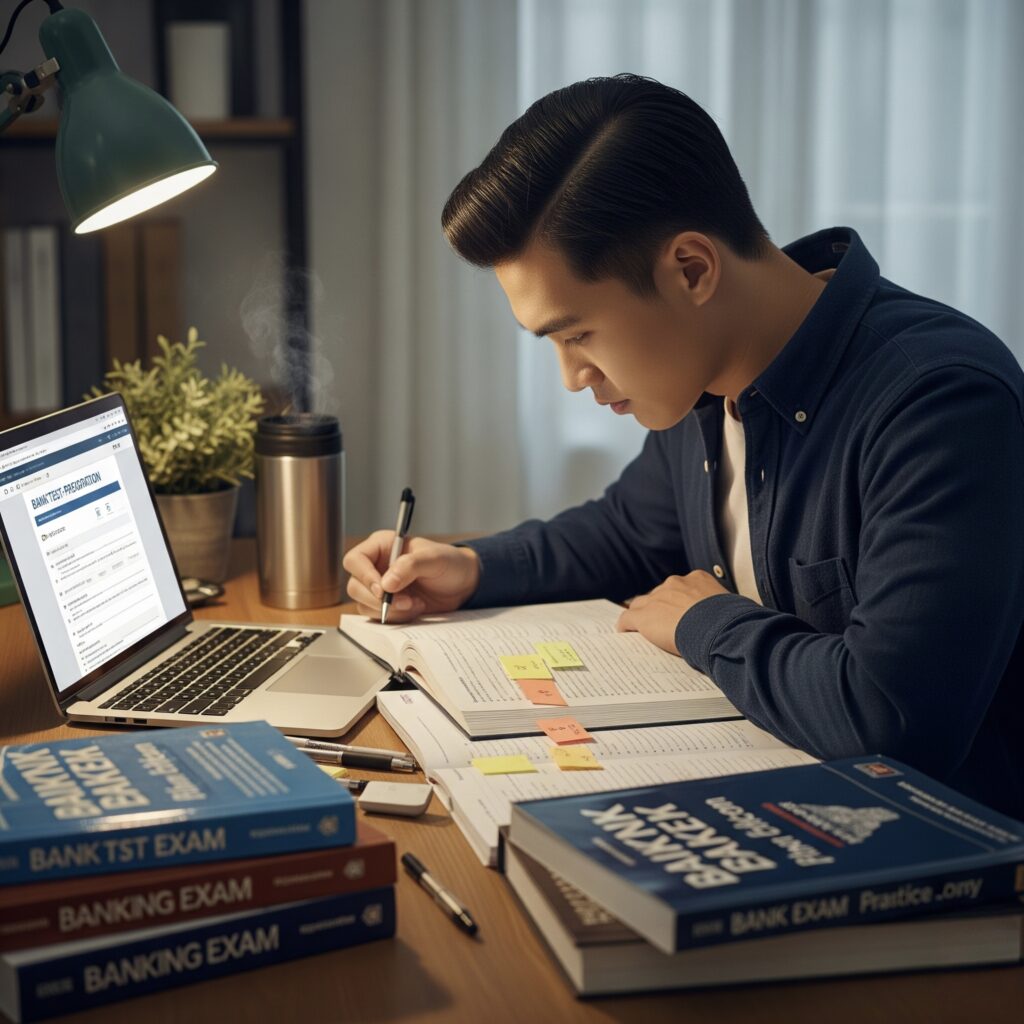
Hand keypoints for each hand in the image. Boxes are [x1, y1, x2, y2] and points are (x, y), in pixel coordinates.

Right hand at [343, 532, 480, 621]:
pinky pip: (377, 616)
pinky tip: (415, 608)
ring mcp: (379, 587)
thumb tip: (386, 583)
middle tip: (407, 601)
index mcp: (382, 546)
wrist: (462, 584)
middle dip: (379, 599)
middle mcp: (375, 566)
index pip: (355, 560)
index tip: (382, 589)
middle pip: (355, 586)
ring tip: (416, 603)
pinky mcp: (386, 605)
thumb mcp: (434, 559)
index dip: (364, 576)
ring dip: (390, 609)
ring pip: (364, 604)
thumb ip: (410, 565)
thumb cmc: (449, 563)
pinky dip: (396, 617)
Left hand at [616, 571, 728, 653]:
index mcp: (697, 578)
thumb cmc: (732, 621)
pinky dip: (625, 626)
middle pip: (659, 594)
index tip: (680, 612)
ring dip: (642, 615)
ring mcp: (657, 599)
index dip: (677, 601)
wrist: (718, 628)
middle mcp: (675, 584)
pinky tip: (625, 632)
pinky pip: (627, 619)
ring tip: (642, 629)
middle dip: (659, 607)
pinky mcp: (644, 617)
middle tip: (663, 623)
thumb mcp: (733, 607)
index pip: (680, 587)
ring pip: (641, 605)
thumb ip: (724, 608)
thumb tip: (735, 617)